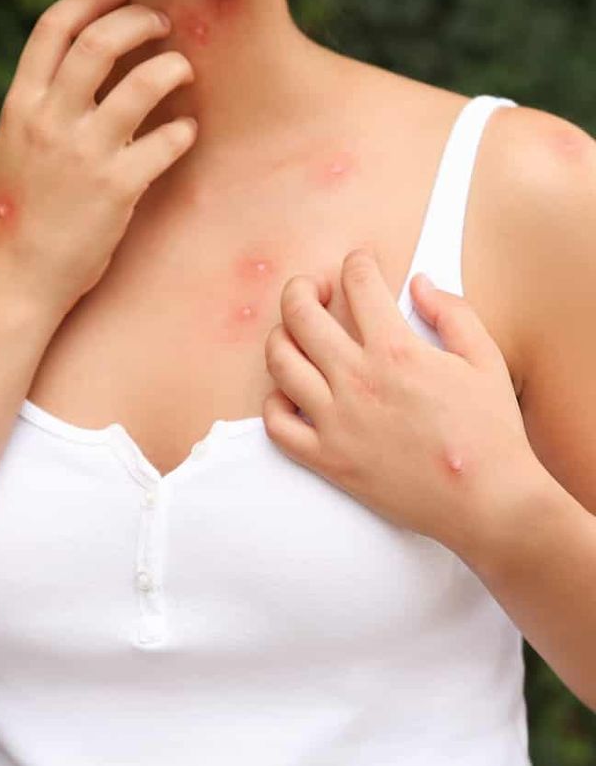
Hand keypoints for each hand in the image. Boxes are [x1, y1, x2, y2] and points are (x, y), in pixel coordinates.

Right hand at [0, 0, 196, 319]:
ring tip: (184, 70)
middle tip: (164, 22)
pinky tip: (186, 132)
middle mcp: (50, 121)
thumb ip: (45, 110)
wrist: (13, 280)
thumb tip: (86, 77)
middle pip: (101, 41)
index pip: (54, 27)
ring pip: (143, 83)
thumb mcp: (16, 149)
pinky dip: (183, 130)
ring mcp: (84, 154)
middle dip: (140, 20)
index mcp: (20, 105)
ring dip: (173, 67)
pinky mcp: (118, 189)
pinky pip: (166, 141)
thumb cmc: (18, 217)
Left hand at [262, 245, 541, 560]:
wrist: (488, 503)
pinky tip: (293, 392)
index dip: (357, 262)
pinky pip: (276, 424)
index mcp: (396, 351)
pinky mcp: (327, 460)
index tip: (360, 263)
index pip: (358, 283)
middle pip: (300, 312)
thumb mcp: (485, 360)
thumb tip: (419, 283)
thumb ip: (452, 313)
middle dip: (303, 286)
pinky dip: (275, 402)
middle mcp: (356, 380)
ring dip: (282, 335)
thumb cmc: (490, 432)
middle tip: (317, 288)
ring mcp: (335, 422)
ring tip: (298, 334)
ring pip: (279, 361)